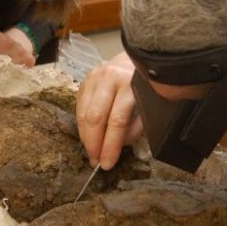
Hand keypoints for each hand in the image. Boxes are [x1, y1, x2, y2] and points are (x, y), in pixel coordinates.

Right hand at [76, 52, 142, 169]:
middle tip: (96, 161)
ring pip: (83, 114)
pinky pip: (79, 108)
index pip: (117, 120)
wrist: (134, 62)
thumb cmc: (144, 88)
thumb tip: (119, 145)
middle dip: (94, 144)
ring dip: (86, 137)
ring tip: (91, 153)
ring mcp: (94, 77)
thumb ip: (135, 126)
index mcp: (130, 83)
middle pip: (95, 117)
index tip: (107, 163)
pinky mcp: (84, 81)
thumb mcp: (148, 106)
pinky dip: (82, 126)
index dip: (111, 145)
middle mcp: (110, 78)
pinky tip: (88, 137)